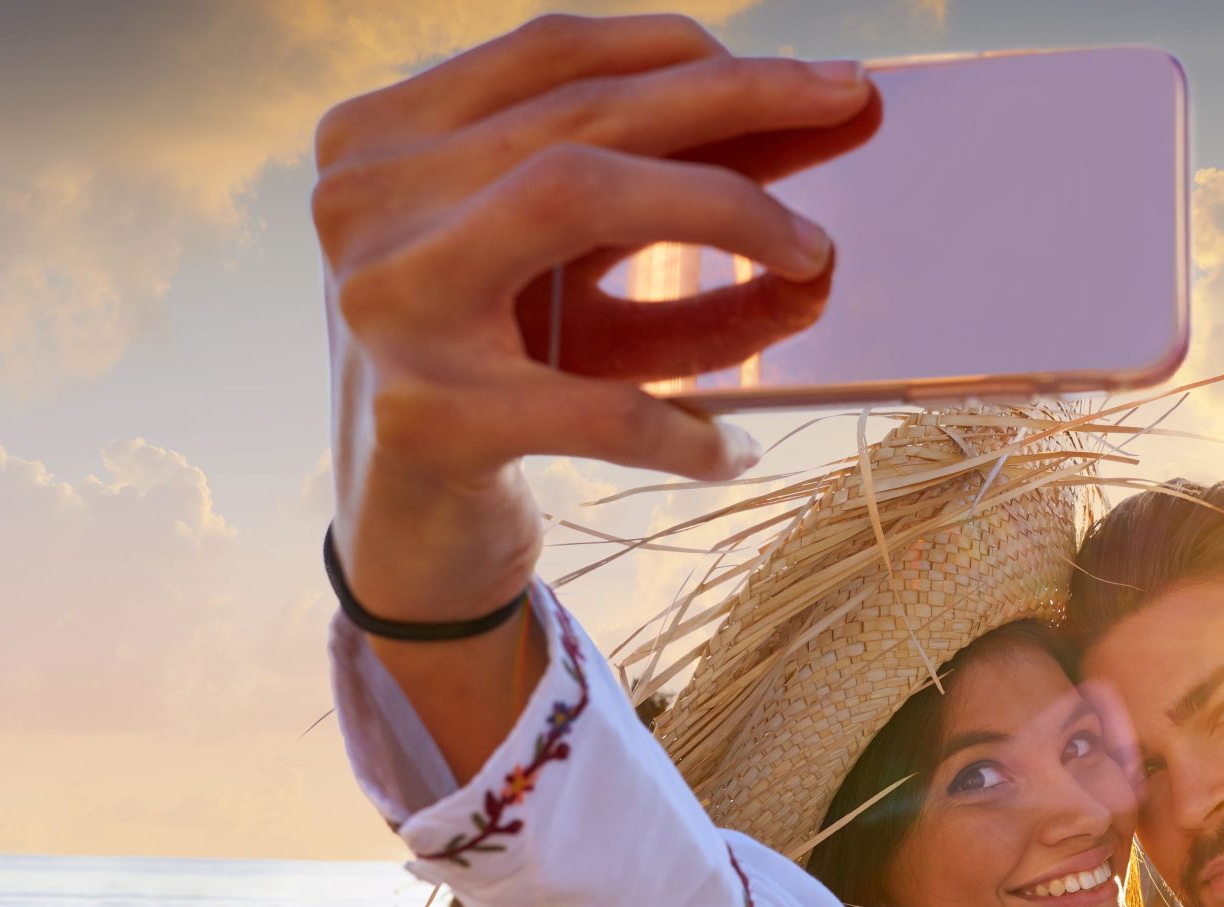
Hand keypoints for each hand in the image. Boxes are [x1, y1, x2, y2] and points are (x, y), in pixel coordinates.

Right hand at [316, 13, 876, 620]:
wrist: (408, 538)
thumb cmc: (505, 381)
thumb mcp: (578, 277)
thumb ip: (671, 194)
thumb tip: (825, 119)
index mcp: (391, 141)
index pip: (554, 56)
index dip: (690, 52)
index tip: (813, 73)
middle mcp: (370, 202)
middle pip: (582, 113)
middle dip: (739, 99)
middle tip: (853, 102)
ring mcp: (391, 303)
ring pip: (575, 195)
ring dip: (726, 211)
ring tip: (818, 259)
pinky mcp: (429, 418)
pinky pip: (598, 403)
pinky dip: (684, 428)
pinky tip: (731, 448)